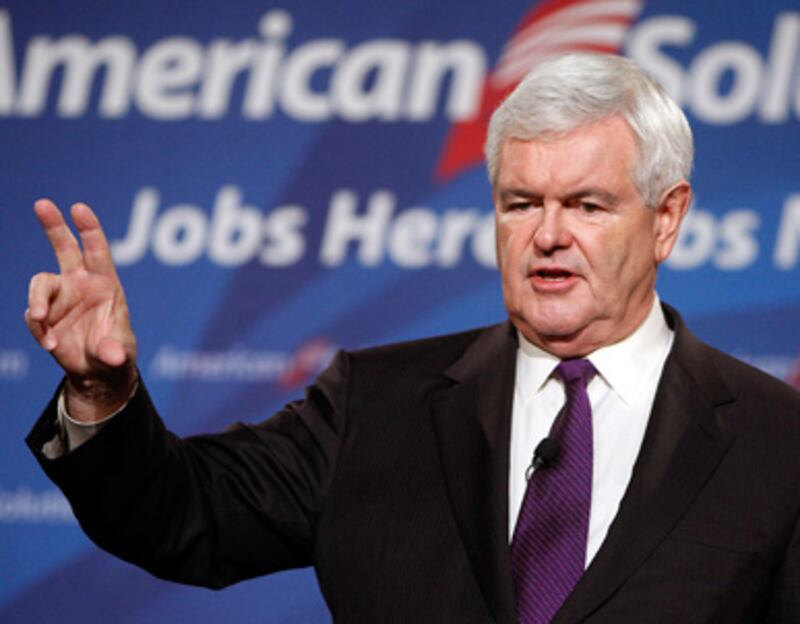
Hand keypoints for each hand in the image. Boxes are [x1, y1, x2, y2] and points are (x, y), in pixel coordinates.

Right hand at [25, 199, 137, 421]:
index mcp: (106, 284)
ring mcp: (59, 298)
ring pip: (41, 284)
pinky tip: (51, 346)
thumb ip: (115, 352)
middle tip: (42, 204)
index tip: (79, 208)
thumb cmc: (116, 353)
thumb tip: (113, 355)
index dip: (89, 229)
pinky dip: (39, 331)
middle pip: (64, 248)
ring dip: (38, 300)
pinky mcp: (44, 316)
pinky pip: (34, 317)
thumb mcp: (120, 354)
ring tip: (39, 318)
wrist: (97, 372)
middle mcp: (80, 284)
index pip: (98, 251)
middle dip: (54, 225)